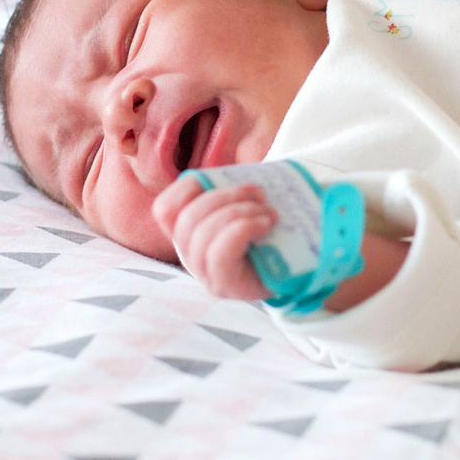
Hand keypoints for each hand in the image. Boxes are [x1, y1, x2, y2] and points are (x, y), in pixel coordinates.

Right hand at [152, 176, 271, 302]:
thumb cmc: (271, 234)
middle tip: (260, 192)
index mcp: (188, 231)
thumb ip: (234, 190)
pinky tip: (265, 225)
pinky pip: (219, 254)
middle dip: (226, 197)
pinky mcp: (222, 285)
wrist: (293, 271)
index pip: (165, 209)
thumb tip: (237, 174)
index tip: (221, 178)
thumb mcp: (248, 205)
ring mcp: (203, 273)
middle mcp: (189, 254)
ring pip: (202, 234)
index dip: (186, 188)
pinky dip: (243, 230)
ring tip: (268, 212)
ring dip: (239, 213)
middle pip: (188, 218)